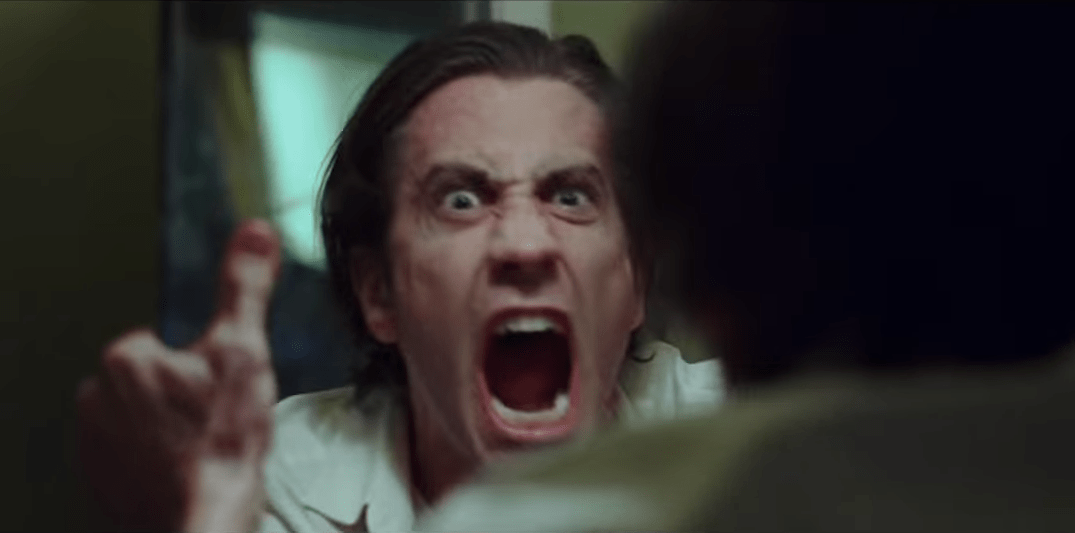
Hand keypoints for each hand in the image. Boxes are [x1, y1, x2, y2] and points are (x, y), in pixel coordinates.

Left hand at [77, 220, 281, 531]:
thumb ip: (245, 287)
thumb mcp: (245, 350)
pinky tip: (186, 465)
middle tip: (213, 417)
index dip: (200, 364)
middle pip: (152, 379)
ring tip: (201, 442)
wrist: (207, 514)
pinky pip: (132, 453)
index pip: (164, 342)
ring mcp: (95, 443)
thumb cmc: (222, 441)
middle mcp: (96, 397)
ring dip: (168, 424)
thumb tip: (254, 234)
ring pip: (142, 416)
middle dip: (181, 393)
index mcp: (126, 358)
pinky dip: (156, 457)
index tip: (215, 389)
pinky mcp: (101, 479)